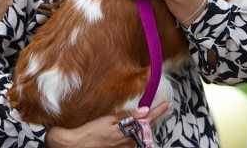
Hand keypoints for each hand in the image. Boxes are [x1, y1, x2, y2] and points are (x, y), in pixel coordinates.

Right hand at [45, 102, 170, 146]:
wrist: (78, 145)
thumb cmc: (91, 131)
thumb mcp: (109, 120)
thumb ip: (128, 116)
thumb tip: (145, 110)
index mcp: (128, 132)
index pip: (148, 120)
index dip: (159, 111)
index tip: (168, 104)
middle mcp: (130, 142)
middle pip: (145, 129)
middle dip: (149, 119)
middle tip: (152, 109)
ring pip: (138, 135)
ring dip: (139, 128)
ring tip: (131, 121)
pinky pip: (131, 142)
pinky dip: (131, 135)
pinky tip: (123, 131)